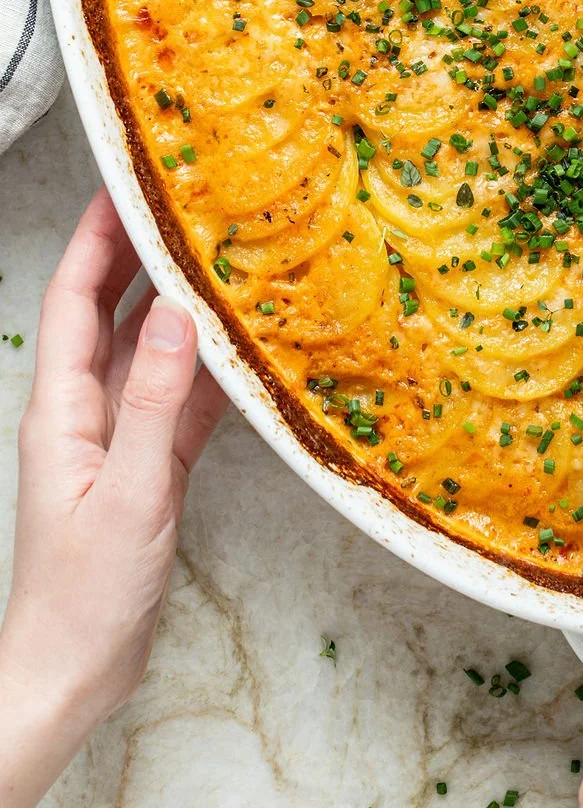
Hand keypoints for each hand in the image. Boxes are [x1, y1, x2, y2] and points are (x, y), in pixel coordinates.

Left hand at [0, 190, 226, 807]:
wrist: (73, 673)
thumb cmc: (82, 597)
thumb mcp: (127, 496)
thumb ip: (155, 405)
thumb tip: (178, 316)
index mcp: (61, 410)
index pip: (73, 300)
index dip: (96, 241)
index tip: (124, 187)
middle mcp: (86, 411)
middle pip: (111, 313)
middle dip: (139, 255)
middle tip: (183, 205)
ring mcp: (118, 438)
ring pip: (151, 352)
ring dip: (180, 307)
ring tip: (221, 259)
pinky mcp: (148, 466)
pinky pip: (181, 401)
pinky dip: (209, 370)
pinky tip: (242, 347)